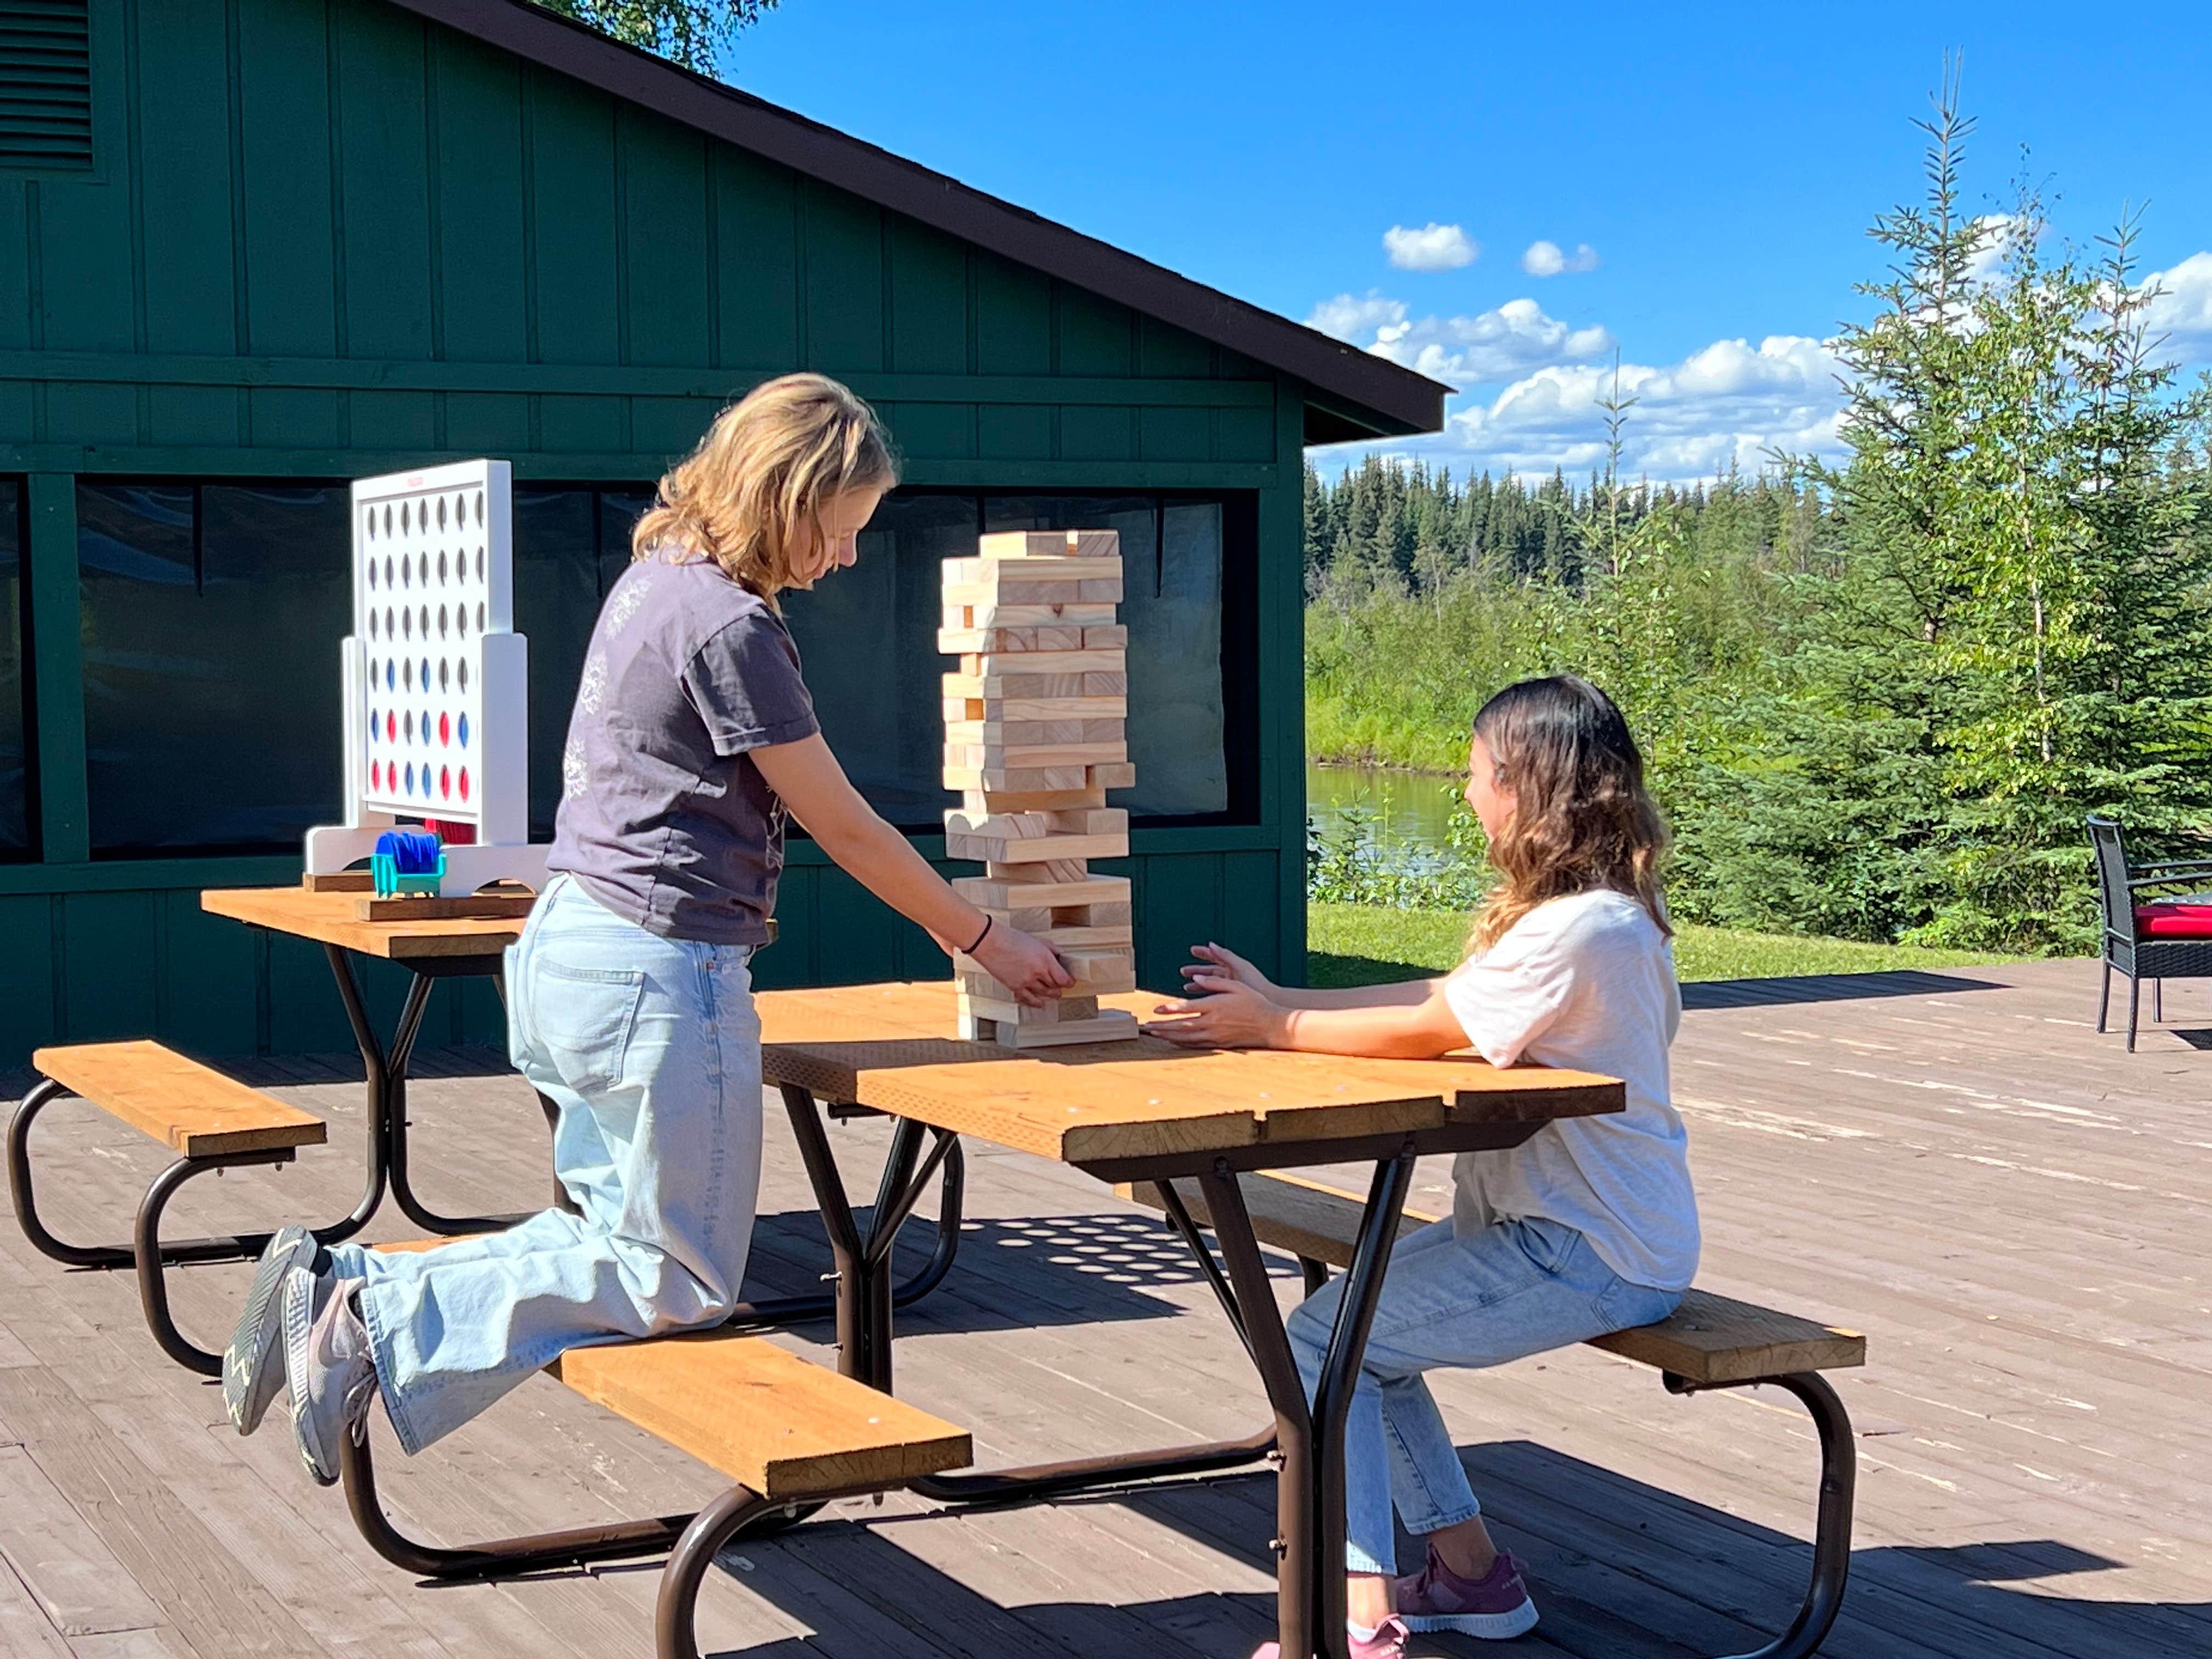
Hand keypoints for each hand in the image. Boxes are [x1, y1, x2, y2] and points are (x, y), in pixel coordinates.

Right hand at [972, 924, 1074, 1007]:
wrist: (991, 943)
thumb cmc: (1012, 938)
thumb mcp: (1037, 940)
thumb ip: (1051, 949)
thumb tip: (1060, 956)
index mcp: (1045, 959)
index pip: (1063, 978)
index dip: (1069, 982)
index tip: (1070, 982)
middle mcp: (1038, 972)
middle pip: (1054, 986)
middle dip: (1059, 987)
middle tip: (1062, 987)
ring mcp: (1026, 981)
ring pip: (1044, 993)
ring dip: (1051, 995)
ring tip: (1055, 995)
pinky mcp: (1015, 986)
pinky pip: (1028, 998)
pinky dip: (1036, 1002)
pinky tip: (1040, 1004)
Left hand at [1145, 973, 1288, 1048]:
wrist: (1270, 1025)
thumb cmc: (1255, 1002)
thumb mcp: (1236, 985)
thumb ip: (1214, 983)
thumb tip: (1197, 979)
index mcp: (1215, 1006)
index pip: (1186, 1008)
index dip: (1169, 1009)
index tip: (1156, 1010)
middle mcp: (1213, 1022)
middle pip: (1182, 1026)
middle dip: (1162, 1026)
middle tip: (1147, 1027)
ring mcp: (1216, 1035)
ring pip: (1186, 1037)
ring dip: (1168, 1036)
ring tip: (1155, 1034)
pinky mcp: (1219, 1043)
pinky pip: (1196, 1044)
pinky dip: (1182, 1043)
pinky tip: (1173, 1041)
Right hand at [1178, 940, 1277, 998]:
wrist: (1269, 1001)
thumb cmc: (1256, 984)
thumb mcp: (1239, 966)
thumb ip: (1225, 955)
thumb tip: (1210, 944)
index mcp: (1233, 965)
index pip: (1215, 956)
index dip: (1203, 952)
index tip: (1192, 950)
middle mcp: (1231, 975)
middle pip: (1210, 970)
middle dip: (1196, 970)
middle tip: (1183, 971)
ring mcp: (1231, 987)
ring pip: (1210, 983)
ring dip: (1198, 983)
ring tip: (1186, 987)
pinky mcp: (1231, 998)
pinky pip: (1213, 994)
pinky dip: (1204, 994)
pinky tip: (1197, 999)